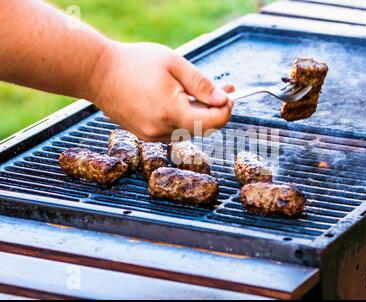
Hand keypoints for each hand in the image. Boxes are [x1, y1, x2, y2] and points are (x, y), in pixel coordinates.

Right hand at [86, 41, 233, 140]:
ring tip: (197, 91)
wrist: (96, 73)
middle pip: (202, 128)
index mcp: (171, 112)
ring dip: (198, 113)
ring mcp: (151, 135)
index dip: (226, 110)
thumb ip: (201, 84)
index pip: (212, 122)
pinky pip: (172, 130)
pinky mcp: (144, 135)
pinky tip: (178, 100)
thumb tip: (224, 100)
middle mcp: (161, 130)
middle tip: (222, 89)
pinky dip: (181, 117)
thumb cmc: (134, 63)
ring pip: (188, 130)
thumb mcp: (173, 64)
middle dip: (215, 110)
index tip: (230, 95)